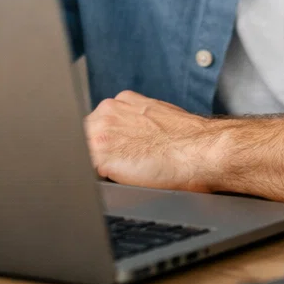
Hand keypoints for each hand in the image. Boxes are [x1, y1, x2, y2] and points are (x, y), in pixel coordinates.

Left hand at [84, 90, 227, 190]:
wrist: (199, 151)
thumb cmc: (188, 139)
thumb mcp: (159, 114)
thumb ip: (137, 118)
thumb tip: (133, 133)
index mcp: (122, 101)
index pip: (99, 121)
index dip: (106, 139)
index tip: (117, 150)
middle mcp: (108, 112)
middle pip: (86, 134)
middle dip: (96, 150)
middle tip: (120, 165)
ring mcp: (102, 133)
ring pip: (84, 152)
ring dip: (96, 164)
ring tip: (122, 174)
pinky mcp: (102, 157)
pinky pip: (88, 172)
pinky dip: (101, 180)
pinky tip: (120, 182)